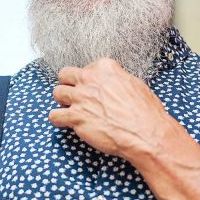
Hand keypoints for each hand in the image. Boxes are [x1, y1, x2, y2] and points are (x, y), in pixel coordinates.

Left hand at [48, 58, 177, 159]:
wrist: (144, 132)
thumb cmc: (145, 112)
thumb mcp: (134, 84)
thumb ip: (116, 80)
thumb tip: (112, 86)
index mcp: (105, 68)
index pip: (86, 67)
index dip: (88, 80)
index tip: (92, 88)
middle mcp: (90, 79)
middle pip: (65, 75)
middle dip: (68, 84)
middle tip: (74, 95)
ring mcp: (80, 97)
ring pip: (57, 93)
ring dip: (62, 101)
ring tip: (69, 109)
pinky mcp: (75, 116)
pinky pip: (54, 115)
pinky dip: (58, 119)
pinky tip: (65, 123)